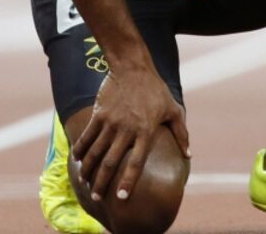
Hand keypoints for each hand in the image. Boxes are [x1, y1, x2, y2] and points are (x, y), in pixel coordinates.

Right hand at [72, 69, 189, 200]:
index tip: (122, 197)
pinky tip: (76, 160)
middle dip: (102, 182)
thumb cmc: (156, 89)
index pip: (136, 162)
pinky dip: (80, 149)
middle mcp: (127, 129)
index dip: (129, 180)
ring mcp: (111, 121)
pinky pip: (87, 135)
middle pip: (111, 162)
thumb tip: (189, 156)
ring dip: (88, 169)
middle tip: (96, 198)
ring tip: (84, 182)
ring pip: (96, 151)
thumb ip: (181, 133)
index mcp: (146, 130)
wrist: (132, 67)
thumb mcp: (173, 109)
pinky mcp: (99, 113)